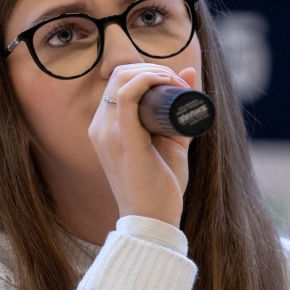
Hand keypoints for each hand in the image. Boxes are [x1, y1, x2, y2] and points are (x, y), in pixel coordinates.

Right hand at [87, 63, 198, 227]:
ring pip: (122, 79)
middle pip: (119, 75)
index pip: (118, 82)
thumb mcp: (171, 142)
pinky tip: (166, 81)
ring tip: (176, 84)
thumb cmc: (160, 187)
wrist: (153, 221)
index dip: (147, 72)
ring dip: (154, 72)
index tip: (175, 83)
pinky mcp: (123, 140)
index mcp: (106, 128)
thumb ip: (178, 111)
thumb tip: (188, 74)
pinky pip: (127, 94)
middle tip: (179, 83)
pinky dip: (147, 79)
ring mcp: (108, 133)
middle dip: (152, 68)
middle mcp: (100, 127)